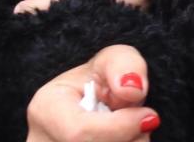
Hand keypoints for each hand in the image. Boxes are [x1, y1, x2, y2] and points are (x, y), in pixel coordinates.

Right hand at [27, 45, 159, 141]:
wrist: (93, 105)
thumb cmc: (101, 82)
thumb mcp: (113, 60)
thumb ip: (125, 65)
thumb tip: (132, 89)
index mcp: (45, 109)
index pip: (79, 133)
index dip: (121, 128)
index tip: (148, 116)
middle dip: (129, 139)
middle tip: (140, 122)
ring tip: (128, 131)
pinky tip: (120, 140)